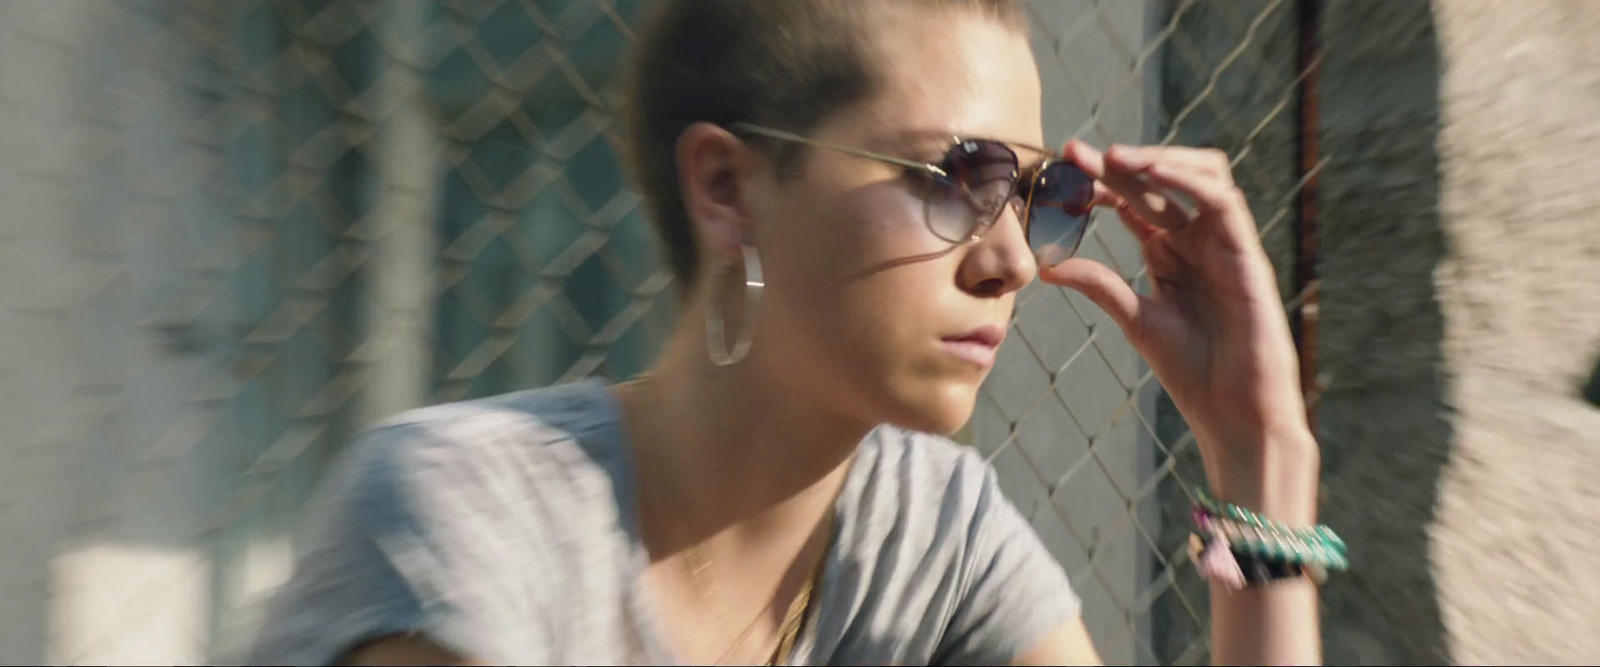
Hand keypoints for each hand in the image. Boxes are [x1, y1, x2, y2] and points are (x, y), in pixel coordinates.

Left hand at [1041, 141, 1317, 516]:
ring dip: (1155, 159)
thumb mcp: (1136, 319)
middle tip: (1073, 153)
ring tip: (1112, 157)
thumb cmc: (1195, 371)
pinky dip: (1189, 178)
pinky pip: (1224, 200)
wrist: (1235, 413)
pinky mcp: (1248, 253)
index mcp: (1170, 253)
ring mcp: (1225, 243)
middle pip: (1158, 183)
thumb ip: (1099, 286)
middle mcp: (1198, 240)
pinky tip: (1152, 172)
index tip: (1058, 173)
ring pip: (1200, 175)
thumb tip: (1047, 266)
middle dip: (1116, 163)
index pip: (1133, 201)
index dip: (1099, 182)